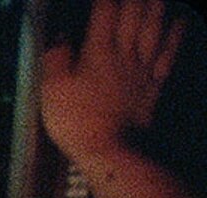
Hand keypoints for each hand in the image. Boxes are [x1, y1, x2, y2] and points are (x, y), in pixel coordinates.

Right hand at [43, 0, 189, 165]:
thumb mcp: (52, 90)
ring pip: (154, 25)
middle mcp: (124, 52)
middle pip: (134, 11)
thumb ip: (55, 58)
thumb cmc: (77, 121)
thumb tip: (59, 34)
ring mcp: (142, 67)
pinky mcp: (154, 82)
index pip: (104, 10)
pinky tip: (179, 19)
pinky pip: (169, 51)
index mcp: (97, 51)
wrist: (111, 150)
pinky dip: (176, 32)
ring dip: (155, 5)